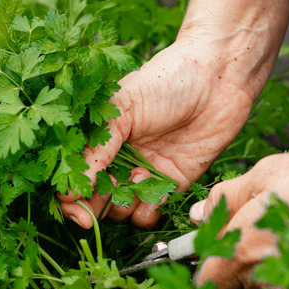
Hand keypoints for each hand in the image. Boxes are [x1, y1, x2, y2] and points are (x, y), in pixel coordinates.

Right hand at [58, 40, 260, 227]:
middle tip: (93, 211)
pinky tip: (156, 193)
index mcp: (101, 136)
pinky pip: (151, 211)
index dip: (70, 194)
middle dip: (92, 208)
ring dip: (123, 205)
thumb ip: (97, 148)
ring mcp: (145, 172)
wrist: (219, 77)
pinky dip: (148, 211)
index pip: (75, 172)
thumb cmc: (166, 80)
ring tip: (138, 180)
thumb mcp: (123, 107)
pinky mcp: (173, 182)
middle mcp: (119, 158)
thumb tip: (70, 190)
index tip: (73, 206)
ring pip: (121, 209)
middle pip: (94, 197)